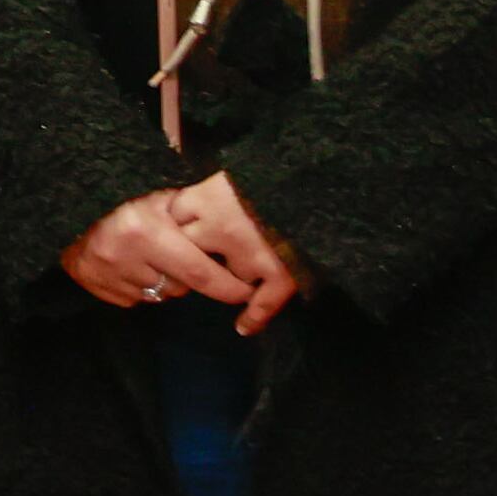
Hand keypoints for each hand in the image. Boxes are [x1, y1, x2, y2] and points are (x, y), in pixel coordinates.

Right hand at [59, 187, 257, 317]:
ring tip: (151, 253)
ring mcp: (106, 275)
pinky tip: (130, 262)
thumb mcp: (157, 192)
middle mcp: (125, 257)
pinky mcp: (93, 286)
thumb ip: (189, 211)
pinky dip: (138, 284)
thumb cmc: (119, 189)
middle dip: (191, 276)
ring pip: (157, 294)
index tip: (248, 292)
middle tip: (184, 254)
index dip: (229, 287)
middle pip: (180, 287)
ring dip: (163, 280)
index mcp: (146, 230)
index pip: (200, 274)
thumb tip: (234, 230)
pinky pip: (133, 298)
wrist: (62, 194)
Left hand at [163, 172, 307, 335]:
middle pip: (193, 251)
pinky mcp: (281, 273)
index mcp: (207, 196)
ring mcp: (251, 255)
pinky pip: (262, 303)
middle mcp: (222, 228)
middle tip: (206, 251)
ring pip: (227, 277)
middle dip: (198, 251)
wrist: (321, 180)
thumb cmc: (273, 168)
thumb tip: (184, 195)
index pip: (175, 217)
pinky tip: (243, 328)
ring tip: (240, 269)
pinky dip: (254, 317)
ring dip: (232, 274)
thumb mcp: (233, 168)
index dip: (181, 221)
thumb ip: (210, 185)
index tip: (185, 223)